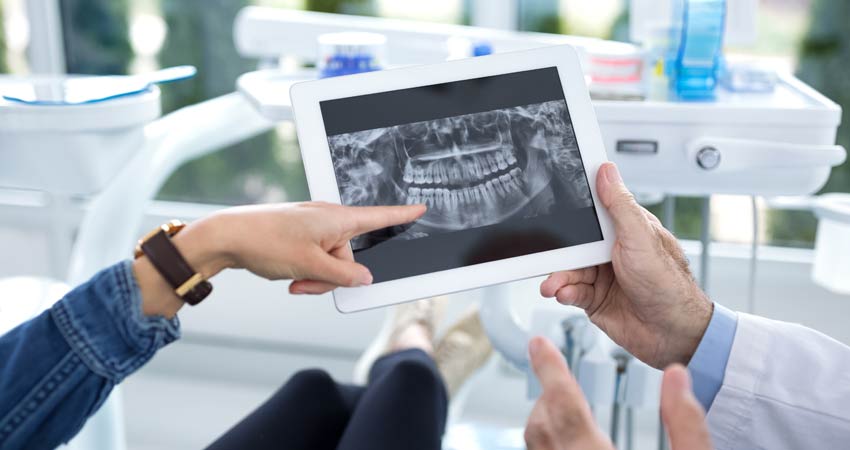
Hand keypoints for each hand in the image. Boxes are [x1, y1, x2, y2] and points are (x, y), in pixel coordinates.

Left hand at [136, 202, 424, 316]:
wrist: (226, 237)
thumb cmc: (266, 241)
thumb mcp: (310, 265)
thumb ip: (343, 275)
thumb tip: (364, 278)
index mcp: (337, 219)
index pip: (379, 217)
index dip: (402, 215)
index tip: (421, 208)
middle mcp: (328, 220)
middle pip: (350, 256)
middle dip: (333, 277)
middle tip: (306, 283)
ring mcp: (313, 228)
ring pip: (331, 263)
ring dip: (316, 278)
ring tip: (294, 281)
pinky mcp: (300, 236)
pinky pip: (315, 260)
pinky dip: (306, 272)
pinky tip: (289, 277)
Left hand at [524, 336, 711, 449]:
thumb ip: (685, 423)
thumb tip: (677, 376)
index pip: (564, 404)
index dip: (550, 367)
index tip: (538, 342)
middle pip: (543, 421)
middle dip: (551, 392)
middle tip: (563, 376)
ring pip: (536, 439)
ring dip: (548, 417)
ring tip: (569, 404)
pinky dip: (549, 437)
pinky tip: (571, 437)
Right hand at [540, 163, 711, 367]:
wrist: (674, 335)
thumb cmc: (669, 285)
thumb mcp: (641, 238)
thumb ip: (620, 205)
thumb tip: (606, 171)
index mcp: (626, 229)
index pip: (593, 212)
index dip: (572, 210)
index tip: (551, 208)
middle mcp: (613, 251)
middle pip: (573, 243)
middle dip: (558, 252)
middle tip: (548, 257)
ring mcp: (603, 276)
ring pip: (568, 269)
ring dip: (559, 277)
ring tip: (554, 285)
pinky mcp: (595, 299)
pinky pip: (571, 291)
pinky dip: (564, 292)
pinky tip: (564, 294)